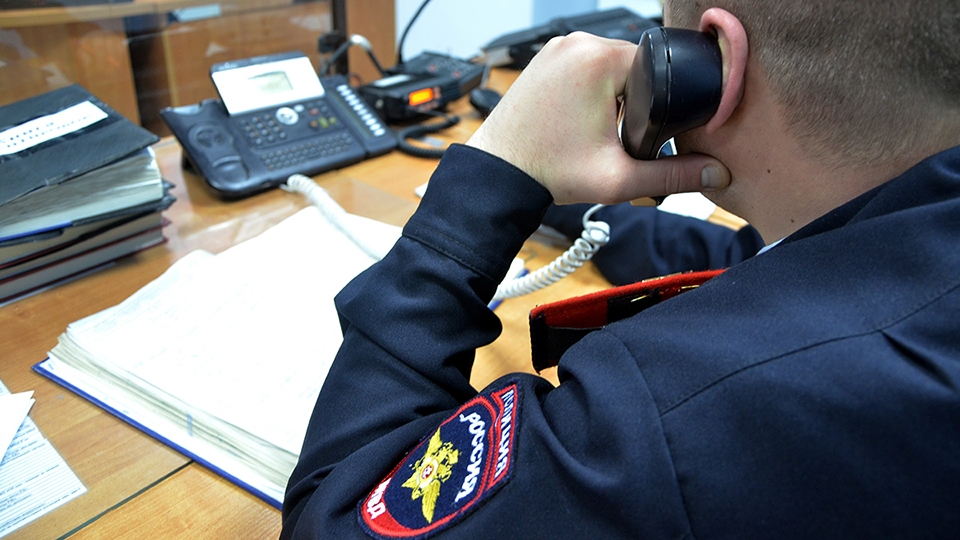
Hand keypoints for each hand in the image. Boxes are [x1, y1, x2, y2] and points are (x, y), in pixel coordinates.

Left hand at [466, 32, 729, 204]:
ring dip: (614, 98)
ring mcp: (557, 47)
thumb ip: (673, 176)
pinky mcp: (545, 58)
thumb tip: (716, 175)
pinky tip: (579, 121)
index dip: (658, 106)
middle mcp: (576, 43)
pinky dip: (591, 92)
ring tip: (593, 132)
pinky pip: (584, 68)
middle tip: (612, 139)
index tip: (639, 134)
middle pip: (634, 69)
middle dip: (634, 104)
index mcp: (599, 59)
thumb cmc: (547, 171)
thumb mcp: (618, 178)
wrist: (499, 172)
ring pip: (610, 69)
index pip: (656, 70)